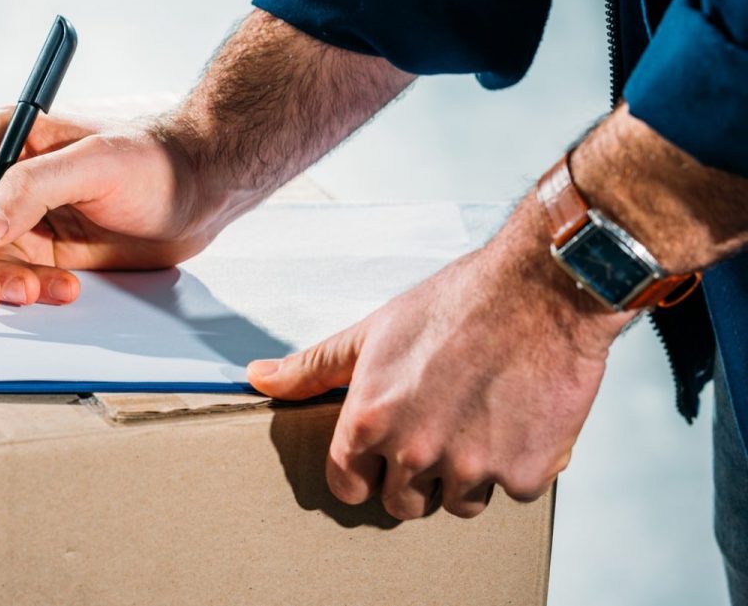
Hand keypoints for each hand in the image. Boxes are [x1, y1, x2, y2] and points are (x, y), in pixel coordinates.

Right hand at [0, 111, 213, 310]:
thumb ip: (34, 187)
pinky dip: (28, 292)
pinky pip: (10, 279)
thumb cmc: (156, 158)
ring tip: (40, 290)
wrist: (201, 190)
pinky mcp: (38, 250)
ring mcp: (16, 217)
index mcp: (2, 139)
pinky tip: (66, 287)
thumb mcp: (96, 162)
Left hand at [246, 199, 632, 519]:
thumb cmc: (453, 305)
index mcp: (369, 421)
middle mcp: (414, 452)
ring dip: (467, 473)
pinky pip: (512, 490)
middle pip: (402, 505)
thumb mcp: (372, 333)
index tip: (378, 457)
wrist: (538, 291)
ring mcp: (470, 467)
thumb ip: (314, 367)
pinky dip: (518, 462)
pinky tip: (517, 417)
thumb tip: (259, 379)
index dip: (362, 472)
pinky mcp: (523, 473)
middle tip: (434, 433)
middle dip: (413, 478)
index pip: (346, 485)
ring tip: (478, 418)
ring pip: (460, 503)